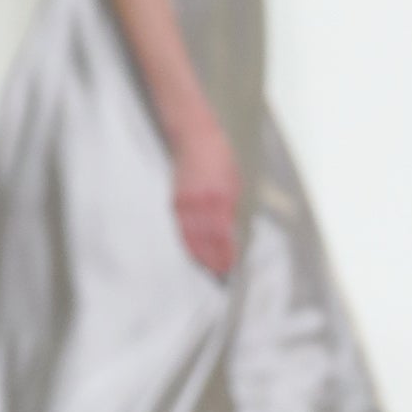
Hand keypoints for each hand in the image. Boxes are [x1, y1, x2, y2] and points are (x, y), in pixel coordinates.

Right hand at [171, 123, 241, 278]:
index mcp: (220, 198)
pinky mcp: (176, 200)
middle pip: (206, 239)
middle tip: (218, 273)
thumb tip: (230, 232)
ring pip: (191, 235)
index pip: (222, 234)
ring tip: (207, 268)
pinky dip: (187, 241)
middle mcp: (202, 202)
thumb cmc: (220, 159)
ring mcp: (187, 202)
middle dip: (212, 258)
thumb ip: (231, 208)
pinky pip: (182, 226)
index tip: (229, 266)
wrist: (195, 137)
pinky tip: (192, 251)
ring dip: (199, 254)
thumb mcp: (234, 183)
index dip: (225, 253)